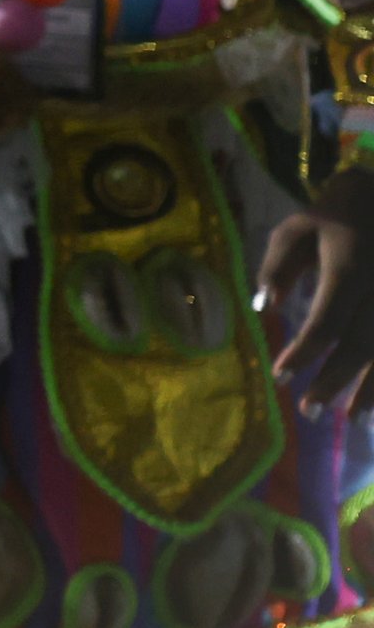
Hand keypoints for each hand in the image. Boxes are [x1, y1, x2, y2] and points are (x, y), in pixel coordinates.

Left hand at [261, 165, 373, 418]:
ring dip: (373, 388)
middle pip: (361, 344)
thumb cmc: (342, 209)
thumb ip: (277, 265)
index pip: (325, 321)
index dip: (303, 352)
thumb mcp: (300, 225)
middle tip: (307, 409)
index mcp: (349, 265)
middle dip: (334, 380)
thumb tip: (264, 308)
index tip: (279, 375)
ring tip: (352, 419)